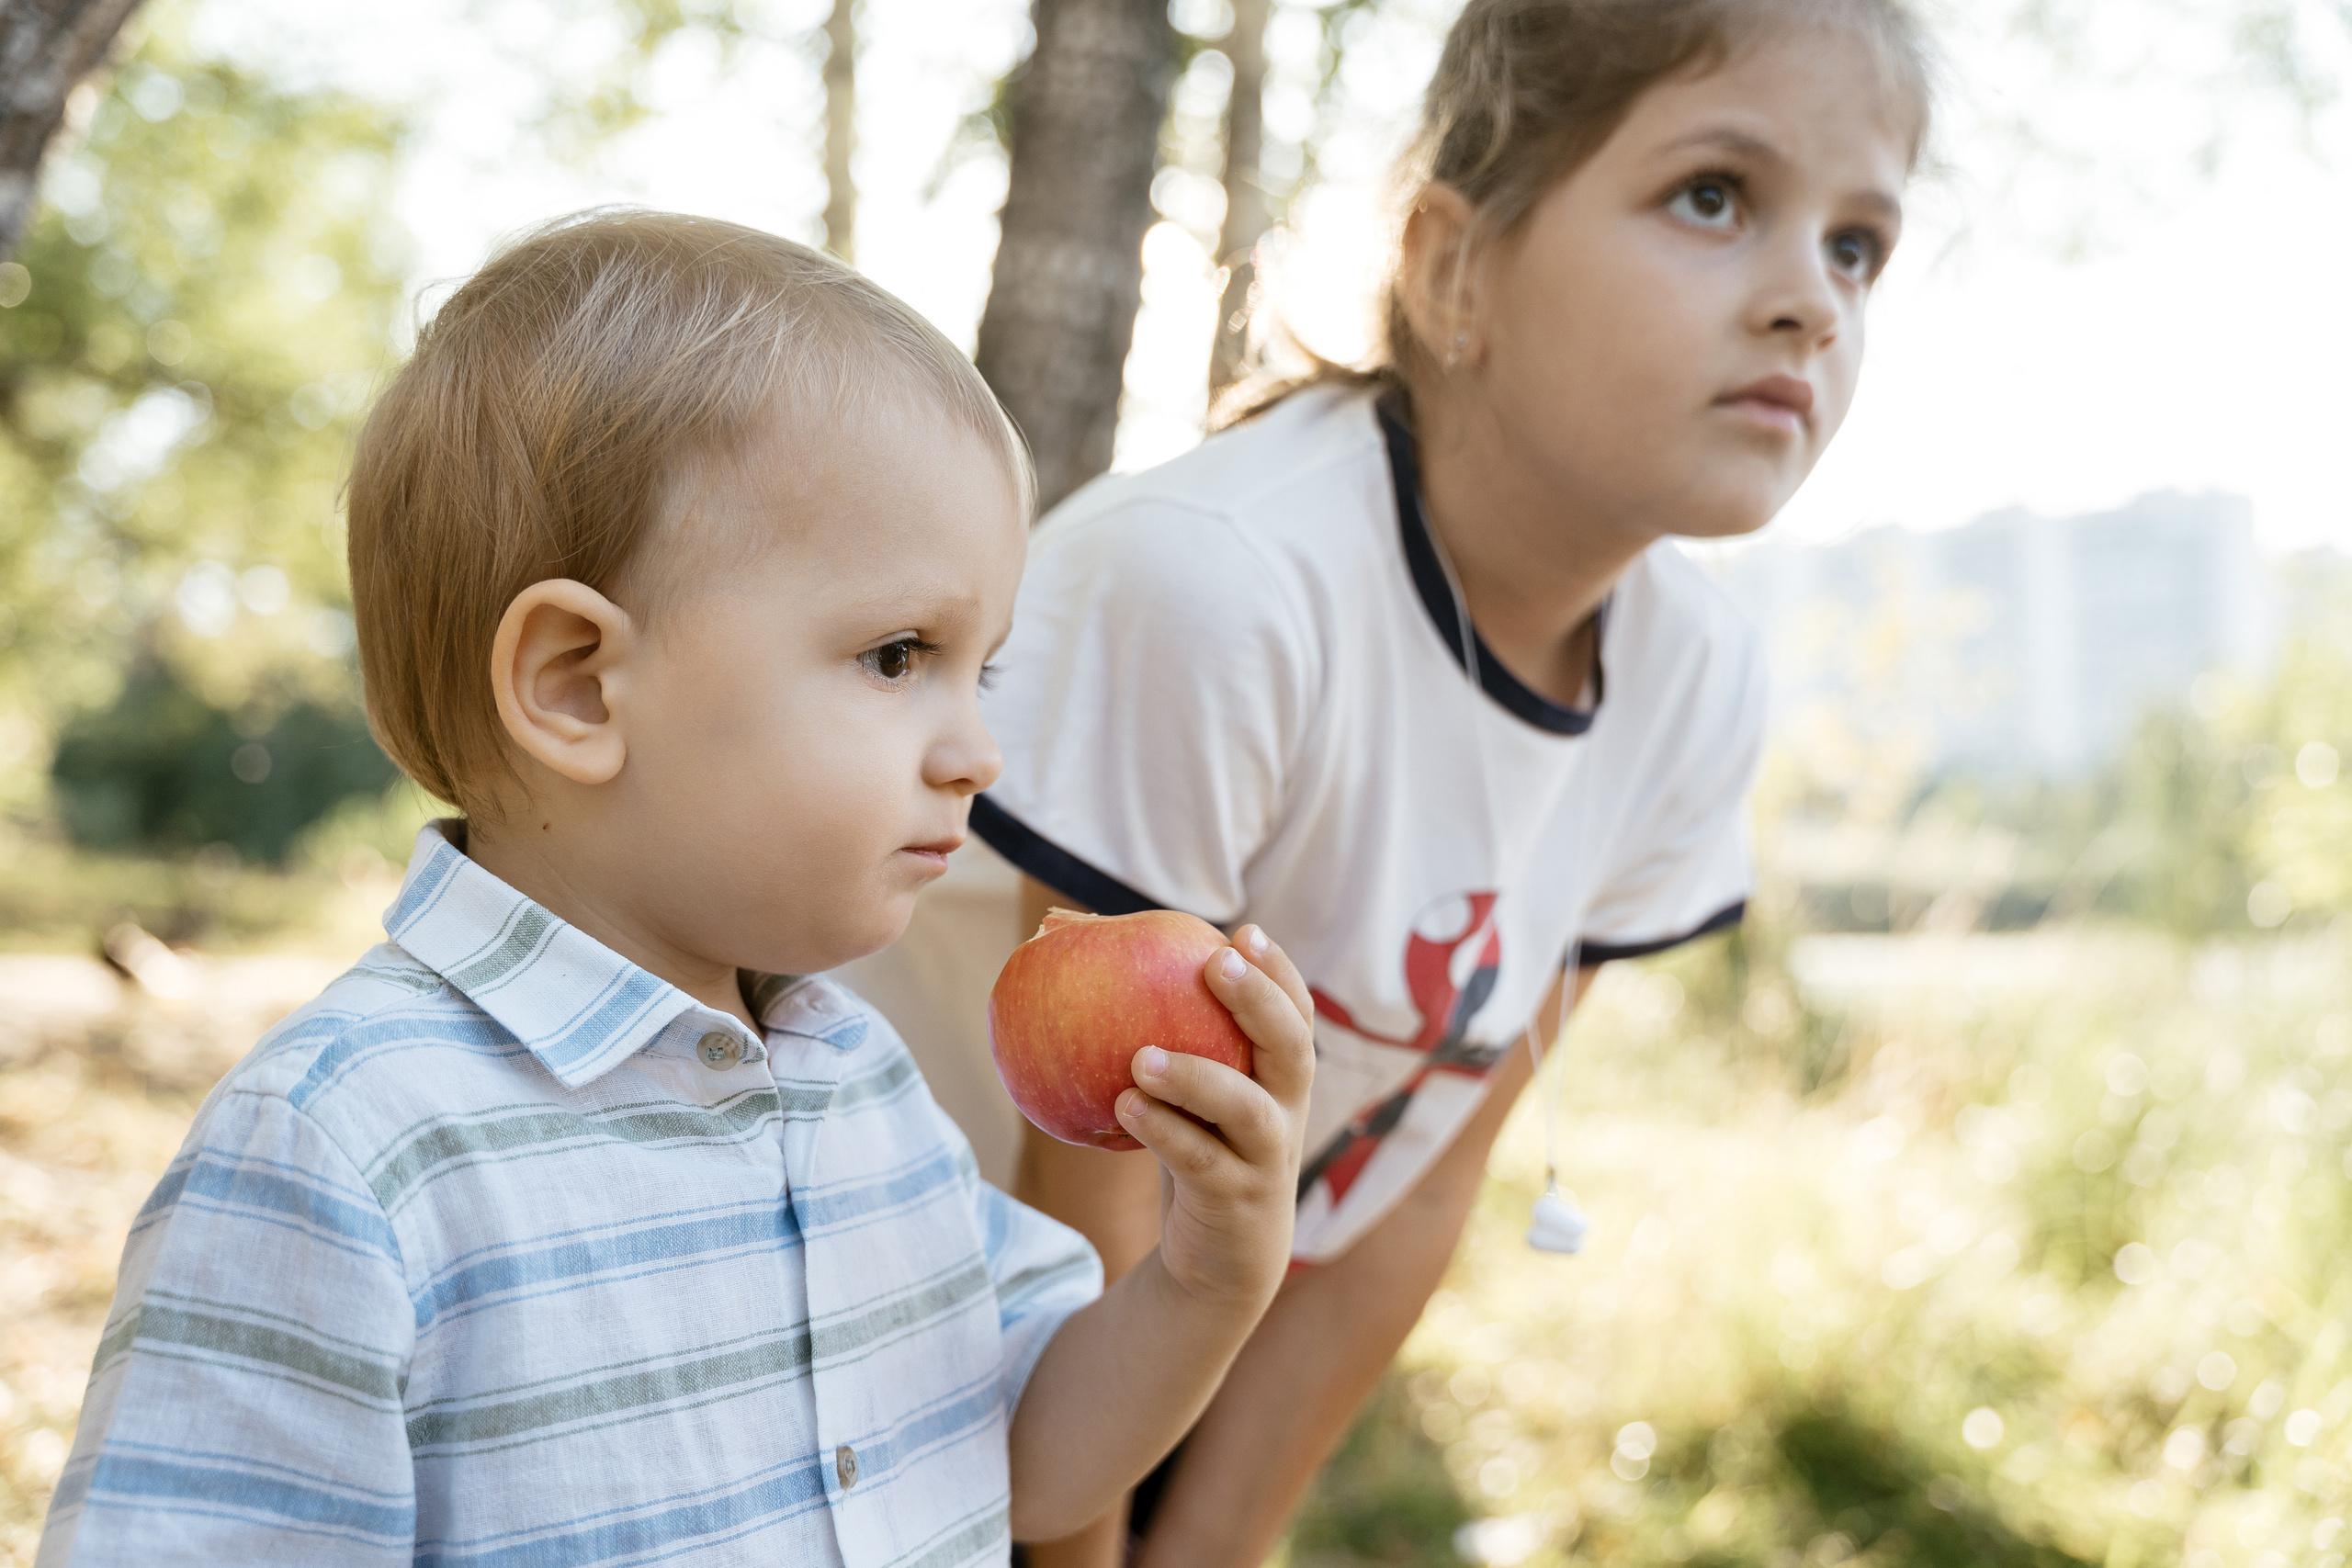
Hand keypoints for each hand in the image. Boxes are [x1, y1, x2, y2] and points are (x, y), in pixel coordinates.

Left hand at [1113, 925, 1313, 1310]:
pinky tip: (1124, 1107)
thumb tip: (1073, 950)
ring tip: (1140, 1058)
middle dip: (1259, 1001)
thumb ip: (1164, 1041)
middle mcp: (1285, 1112)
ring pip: (1247, 1110)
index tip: (1242, 933)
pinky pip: (1199, 1161)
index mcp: (1279, 1078)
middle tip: (1214, 964)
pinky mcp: (1235, 1201)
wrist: (1220, 1261)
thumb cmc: (1196, 1150)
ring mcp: (1265, 1159)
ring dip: (1197, 1076)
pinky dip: (1163, 1132)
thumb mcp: (1192, 1100)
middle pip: (1292, 1048)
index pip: (1295, 1014)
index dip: (1277, 972)